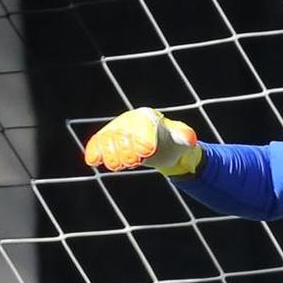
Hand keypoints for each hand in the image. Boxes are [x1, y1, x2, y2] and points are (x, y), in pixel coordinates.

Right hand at [83, 108, 202, 176]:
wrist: (163, 147)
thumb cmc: (174, 141)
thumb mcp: (183, 139)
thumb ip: (185, 137)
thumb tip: (189, 140)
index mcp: (148, 116)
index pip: (141, 127)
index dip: (143, 140)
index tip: (147, 152)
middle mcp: (130, 120)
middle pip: (122, 134)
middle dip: (125, 150)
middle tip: (134, 162)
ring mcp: (117, 129)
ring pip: (108, 140)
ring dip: (111, 155)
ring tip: (120, 165)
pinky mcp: (108, 140)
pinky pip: (98, 143)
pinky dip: (95, 151)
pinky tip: (93, 161)